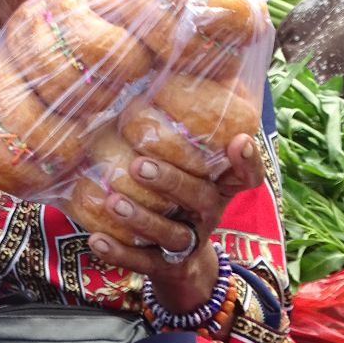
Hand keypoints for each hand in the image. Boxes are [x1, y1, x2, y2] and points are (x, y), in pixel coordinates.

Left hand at [86, 134, 263, 312]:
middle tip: (140, 164)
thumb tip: (156, 74)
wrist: (181, 263)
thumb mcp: (189, 166)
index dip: (248, 160)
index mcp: (219, 187)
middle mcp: (209, 214)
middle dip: (171, 181)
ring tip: (115, 202)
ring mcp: (190, 244)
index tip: (239, 139)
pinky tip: (96, 239)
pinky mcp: (165, 268)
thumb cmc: (178, 195)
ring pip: (171, 235)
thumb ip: (180, 134)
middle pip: (199, 200)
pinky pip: (142, 262)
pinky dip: (119, 253)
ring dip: (142, 219)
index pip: (247, 176)